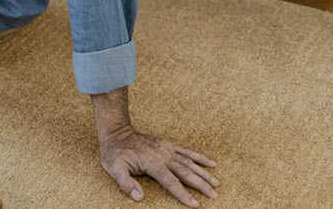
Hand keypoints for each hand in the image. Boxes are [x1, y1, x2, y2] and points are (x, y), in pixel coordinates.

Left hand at [99, 125, 220, 205]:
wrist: (117, 131)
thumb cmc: (114, 152)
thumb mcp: (114, 169)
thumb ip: (126, 184)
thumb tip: (139, 198)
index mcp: (152, 163)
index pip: (171, 182)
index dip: (183, 194)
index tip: (195, 204)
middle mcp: (163, 156)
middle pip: (186, 172)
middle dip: (201, 185)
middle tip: (215, 196)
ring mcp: (167, 150)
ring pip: (190, 162)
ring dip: (204, 173)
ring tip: (217, 183)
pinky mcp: (168, 146)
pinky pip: (187, 152)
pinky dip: (200, 157)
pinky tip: (211, 163)